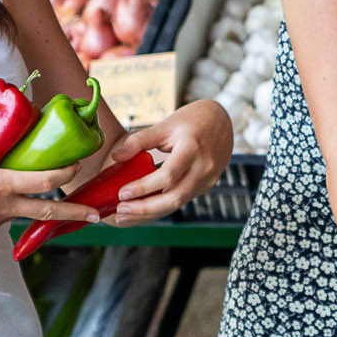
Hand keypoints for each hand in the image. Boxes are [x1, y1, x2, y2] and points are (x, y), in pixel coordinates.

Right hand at [0, 101, 101, 254]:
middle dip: (75, 212)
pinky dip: (24, 210)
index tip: (80, 165)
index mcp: (1, 188)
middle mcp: (5, 207)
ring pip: (32, 216)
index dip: (66, 172)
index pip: (44, 180)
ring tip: (71, 210)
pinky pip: (13, 216)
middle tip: (97, 213)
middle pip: (49, 211)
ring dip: (52, 213)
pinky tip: (25, 202)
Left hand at [103, 99, 232, 225]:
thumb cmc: (191, 120)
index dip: (144, 187)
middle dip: (144, 209)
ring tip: (124, 216)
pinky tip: (141, 210)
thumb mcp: (164, 125)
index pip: (167, 175)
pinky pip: (180, 201)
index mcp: (193, 148)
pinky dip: (160, 207)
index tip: (121, 193)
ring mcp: (207, 180)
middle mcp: (203, 168)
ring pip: (176, 204)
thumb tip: (115, 157)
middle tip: (119, 211)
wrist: (221, 121)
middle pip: (173, 198)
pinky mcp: (205, 187)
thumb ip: (139, 141)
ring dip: (150, 213)